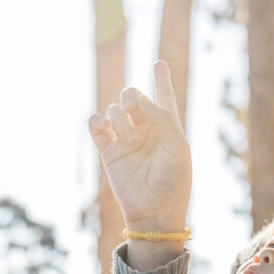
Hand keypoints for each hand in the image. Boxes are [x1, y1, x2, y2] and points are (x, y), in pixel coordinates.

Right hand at [88, 60, 191, 231]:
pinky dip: (96, 120)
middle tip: (133, 108)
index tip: (159, 63)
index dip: (162, 79)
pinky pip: (96, 126)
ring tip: (127, 138)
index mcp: (167, 128)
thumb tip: (136, 99)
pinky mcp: (109, 152)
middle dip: (131, 96)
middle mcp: (145, 130)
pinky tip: (102, 125)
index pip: (164, 97)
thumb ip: (161, 117)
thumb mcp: (177, 146)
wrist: (154, 210)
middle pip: (133, 97)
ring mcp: (125, 140)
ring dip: (118, 117)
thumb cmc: (173, 180)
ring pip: (114, 110)